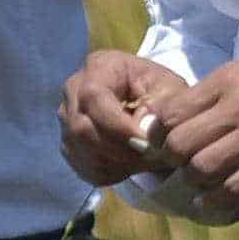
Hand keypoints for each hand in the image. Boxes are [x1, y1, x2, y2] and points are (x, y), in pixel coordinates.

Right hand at [60, 49, 179, 185]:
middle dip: (119, 149)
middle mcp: (73, 91)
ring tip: (148, 161)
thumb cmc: (162, 91)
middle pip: (81, 128)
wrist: (153, 104)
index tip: (145, 144)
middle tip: (151, 157)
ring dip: (118, 163)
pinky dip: (112, 173)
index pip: (93, 97)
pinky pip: (85, 167)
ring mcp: (67, 120)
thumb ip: (160, 106)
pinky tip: (133, 165)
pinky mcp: (71, 145)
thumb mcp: (170, 89)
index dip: (117, 126)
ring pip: (82, 151)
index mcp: (98, 67)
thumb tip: (142, 131)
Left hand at [145, 54, 238, 202]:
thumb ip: (212, 92)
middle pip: (180, 145)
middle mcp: (237, 108)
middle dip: (173, 161)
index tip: (164, 143)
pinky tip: (214, 199)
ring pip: (202, 169)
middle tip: (181, 165)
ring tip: (200, 182)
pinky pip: (235, 187)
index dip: (160, 134)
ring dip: (195, 181)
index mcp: (226, 82)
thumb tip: (173, 117)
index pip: (171, 113)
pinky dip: (217, 199)